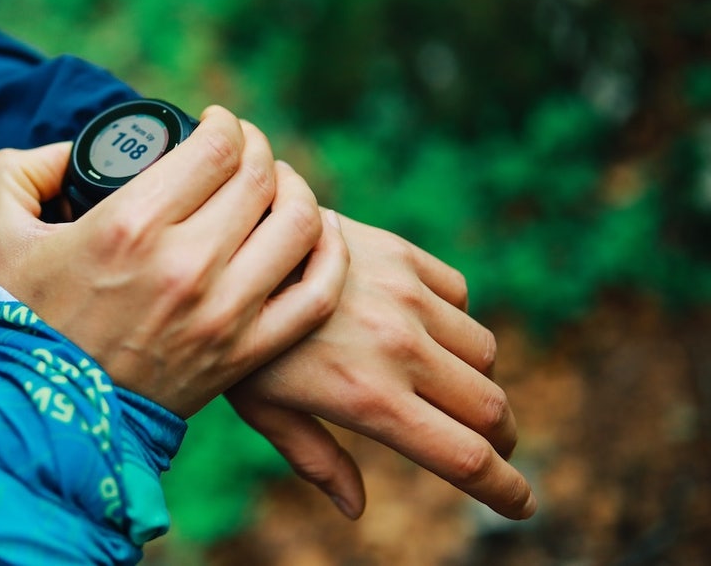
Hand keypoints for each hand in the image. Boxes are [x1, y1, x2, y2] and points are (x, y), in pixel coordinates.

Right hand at [0, 105, 350, 417]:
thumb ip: (22, 171)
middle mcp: (186, 264)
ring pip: (299, 224)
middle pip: (261, 177)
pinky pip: (316, 293)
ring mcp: (223, 312)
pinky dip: (329, 254)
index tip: (216, 124)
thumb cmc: (25, 321)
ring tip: (277, 187)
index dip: (224, 123)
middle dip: (257, 149)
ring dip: (296, 191)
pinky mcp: (244, 352)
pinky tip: (315, 235)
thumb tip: (70, 150)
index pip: (216, 147)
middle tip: (242, 151)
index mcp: (131, 225)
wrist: (50, 415)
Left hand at [227, 215, 536, 520]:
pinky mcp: (401, 254)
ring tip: (451, 390)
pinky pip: (459, 296)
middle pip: (491, 410)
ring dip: (478, 380)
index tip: (522, 504)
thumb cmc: (238, 339)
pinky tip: (424, 329)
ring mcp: (406, 296)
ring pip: (484, 353)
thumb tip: (355, 508)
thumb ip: (315, 458)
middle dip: (499, 440)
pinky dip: (454, 321)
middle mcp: (400, 348)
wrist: (230, 244)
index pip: (465, 458)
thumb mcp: (265, 408)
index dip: (505, 490)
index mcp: (370, 399)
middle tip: (490, 451)